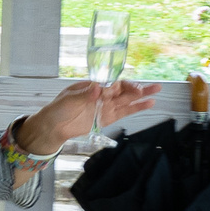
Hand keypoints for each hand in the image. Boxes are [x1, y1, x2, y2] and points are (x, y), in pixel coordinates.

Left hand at [24, 79, 159, 153]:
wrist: (53, 127)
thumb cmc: (58, 109)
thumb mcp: (69, 99)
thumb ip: (85, 95)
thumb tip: (98, 87)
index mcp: (93, 86)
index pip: (112, 83)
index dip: (123, 85)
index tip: (132, 89)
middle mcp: (102, 95)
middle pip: (123, 91)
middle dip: (137, 89)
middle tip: (152, 88)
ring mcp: (105, 107)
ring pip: (126, 101)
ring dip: (141, 98)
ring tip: (156, 92)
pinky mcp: (106, 119)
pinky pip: (123, 113)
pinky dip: (135, 109)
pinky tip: (147, 104)